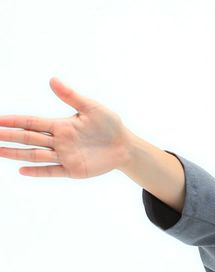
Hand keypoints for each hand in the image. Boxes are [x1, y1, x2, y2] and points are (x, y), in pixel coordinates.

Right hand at [0, 78, 131, 177]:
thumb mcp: (92, 108)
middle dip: (8, 136)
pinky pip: (52, 171)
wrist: (125, 146)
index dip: (14, 121)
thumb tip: (52, 79)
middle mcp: (59, 141)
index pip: (32, 122)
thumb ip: (71, 96)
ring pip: (36, 155)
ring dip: (17, 154)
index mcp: (61, 125)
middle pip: (28, 138)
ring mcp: (65, 156)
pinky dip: (37, 171)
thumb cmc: (110, 124)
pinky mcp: (73, 170)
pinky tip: (22, 170)